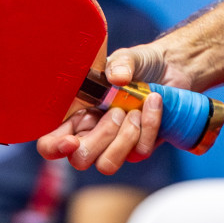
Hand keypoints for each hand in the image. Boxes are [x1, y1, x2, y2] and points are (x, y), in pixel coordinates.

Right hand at [36, 43, 184, 174]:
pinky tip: (153, 103)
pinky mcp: (139, 147)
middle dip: (100, 138)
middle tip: (117, 112)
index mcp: (77, 114)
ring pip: (108, 164)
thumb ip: (120, 63)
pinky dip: (149, 125)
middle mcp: (92, 134)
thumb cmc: (141, 64)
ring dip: (124, 137)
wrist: (172, 68)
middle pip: (80, 160)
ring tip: (135, 110)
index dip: (54, 147)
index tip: (71, 141)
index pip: (51, 142)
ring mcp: (116, 145)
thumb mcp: (128, 57)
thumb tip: (117, 77)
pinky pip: (139, 151)